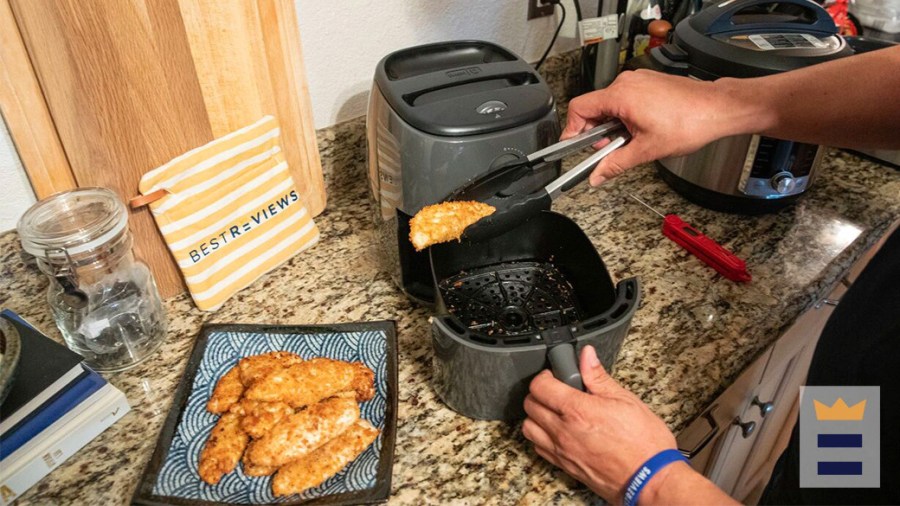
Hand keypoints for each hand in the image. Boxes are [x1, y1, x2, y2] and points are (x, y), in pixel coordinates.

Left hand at [522, 345, 677, 501]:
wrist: (650, 480)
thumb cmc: (644, 443)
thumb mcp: (626, 400)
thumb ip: (599, 377)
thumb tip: (586, 356)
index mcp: (577, 411)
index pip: (540, 386)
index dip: (546, 376)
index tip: (556, 375)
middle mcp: (563, 431)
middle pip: (530, 405)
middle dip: (540, 393)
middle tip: (557, 390)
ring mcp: (562, 451)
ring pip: (529, 428)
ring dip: (536, 415)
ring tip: (555, 411)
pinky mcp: (565, 466)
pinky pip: (539, 448)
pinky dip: (542, 437)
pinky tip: (558, 431)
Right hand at [562, 70, 736, 185]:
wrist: (717, 109)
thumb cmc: (690, 122)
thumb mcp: (646, 150)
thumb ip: (615, 164)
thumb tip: (597, 175)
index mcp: (620, 95)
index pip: (579, 108)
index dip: (572, 129)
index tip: (573, 145)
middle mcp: (627, 83)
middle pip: (594, 107)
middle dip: (597, 131)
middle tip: (609, 149)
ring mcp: (638, 80)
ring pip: (610, 104)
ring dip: (613, 125)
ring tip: (631, 139)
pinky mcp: (648, 83)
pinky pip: (625, 99)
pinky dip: (625, 116)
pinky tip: (641, 129)